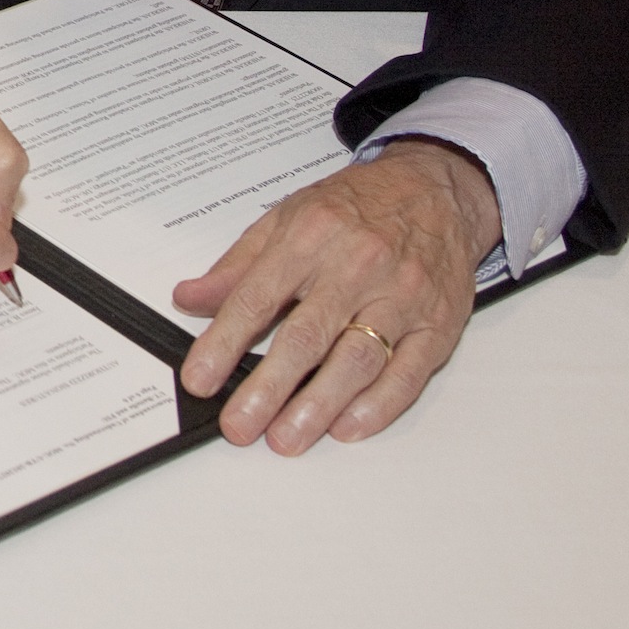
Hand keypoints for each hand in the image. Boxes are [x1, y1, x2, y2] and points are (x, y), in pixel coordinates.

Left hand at [175, 139, 501, 453]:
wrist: (434, 190)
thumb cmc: (358, 207)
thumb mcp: (286, 217)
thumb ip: (238, 265)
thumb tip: (190, 298)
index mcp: (310, 237)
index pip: (257, 297)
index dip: (224, 343)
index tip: (200, 379)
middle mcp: (357, 266)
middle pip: (307, 337)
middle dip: (268, 388)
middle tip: (240, 426)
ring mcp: (402, 296)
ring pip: (358, 359)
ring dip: (319, 405)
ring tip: (286, 437)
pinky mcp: (438, 322)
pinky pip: (409, 370)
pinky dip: (379, 404)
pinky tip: (347, 426)